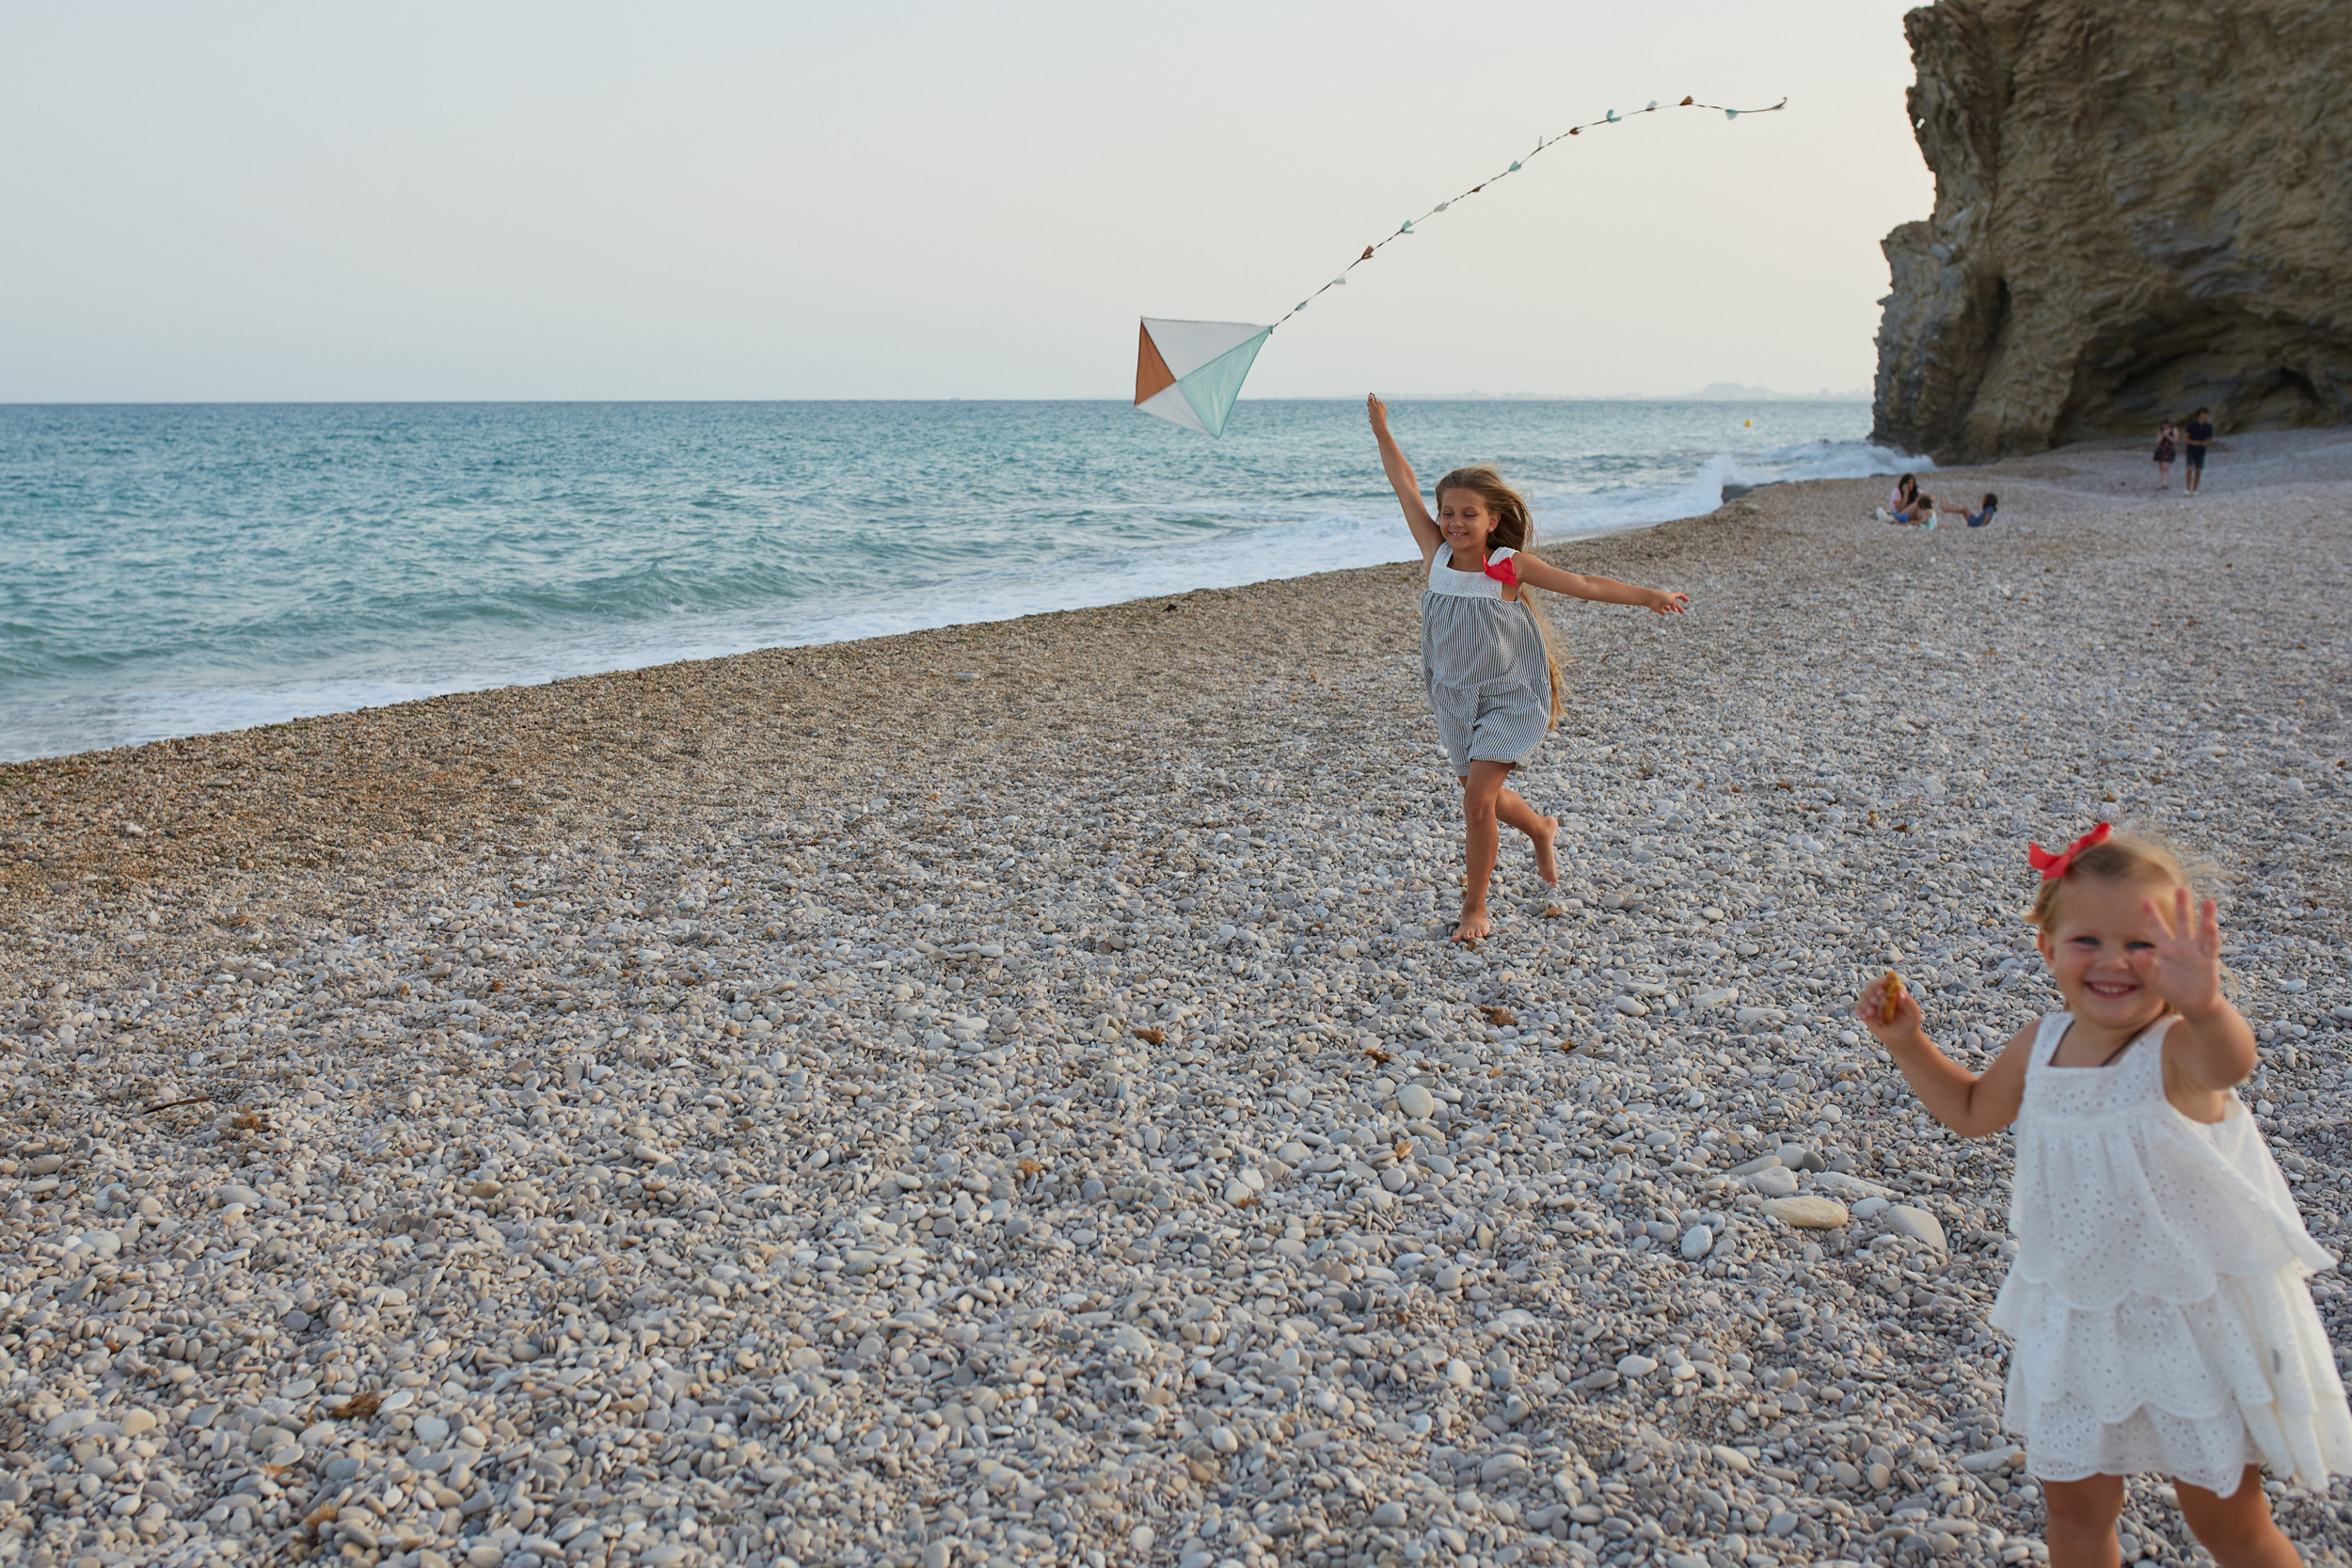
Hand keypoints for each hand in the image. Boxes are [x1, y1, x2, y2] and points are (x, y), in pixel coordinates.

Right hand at [1367, 394, 1389, 430]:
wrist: (1379, 428)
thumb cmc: (1376, 417)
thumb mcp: (1372, 407)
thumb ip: (1371, 401)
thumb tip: (1370, 395)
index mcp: (1382, 404)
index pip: (1374, 399)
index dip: (1370, 401)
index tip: (1368, 405)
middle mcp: (1382, 408)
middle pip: (1373, 405)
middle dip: (1369, 408)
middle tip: (1370, 412)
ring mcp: (1380, 413)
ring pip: (1372, 410)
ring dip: (1370, 413)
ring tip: (1371, 417)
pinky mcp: (1379, 418)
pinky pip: (1373, 415)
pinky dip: (1371, 417)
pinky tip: (1372, 420)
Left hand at [1645, 588, 1688, 614]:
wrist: (1651, 598)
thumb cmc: (1662, 597)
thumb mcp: (1671, 600)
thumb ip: (1674, 605)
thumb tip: (1675, 610)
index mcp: (1671, 595)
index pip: (1679, 595)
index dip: (1683, 598)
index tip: (1687, 601)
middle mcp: (1666, 599)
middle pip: (1674, 604)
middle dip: (1679, 607)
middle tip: (1683, 612)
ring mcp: (1662, 603)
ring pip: (1668, 607)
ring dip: (1671, 608)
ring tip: (1675, 611)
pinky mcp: (1657, 608)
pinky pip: (1660, 610)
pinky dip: (1662, 612)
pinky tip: (1664, 613)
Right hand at [1855, 973, 1922, 1047]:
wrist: (1901, 1037)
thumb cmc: (1909, 1023)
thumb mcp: (1913, 1014)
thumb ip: (1909, 1003)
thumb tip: (1901, 992)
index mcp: (1894, 991)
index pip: (1886, 981)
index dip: (1882, 983)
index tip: (1881, 991)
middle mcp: (1882, 994)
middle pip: (1872, 986)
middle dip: (1871, 992)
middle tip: (1875, 1002)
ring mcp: (1873, 1002)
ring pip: (1864, 996)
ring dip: (1865, 1003)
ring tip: (1871, 1013)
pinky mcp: (1866, 1010)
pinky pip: (1859, 1007)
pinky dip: (1860, 1011)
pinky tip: (1865, 1017)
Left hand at [2134, 886, 2225, 1017]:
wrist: (2193, 1004)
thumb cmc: (2173, 990)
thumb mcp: (2154, 980)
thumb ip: (2144, 968)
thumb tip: (2137, 954)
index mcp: (2166, 949)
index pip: (2157, 928)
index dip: (2151, 915)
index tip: (2144, 899)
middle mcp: (2182, 946)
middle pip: (2183, 922)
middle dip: (2182, 906)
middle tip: (2181, 888)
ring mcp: (2197, 952)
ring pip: (2202, 930)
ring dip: (2206, 916)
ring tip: (2209, 901)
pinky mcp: (2208, 961)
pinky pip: (2210, 946)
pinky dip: (2211, 936)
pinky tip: (2212, 925)